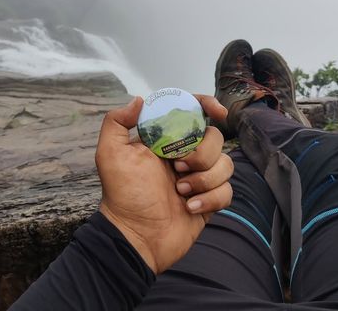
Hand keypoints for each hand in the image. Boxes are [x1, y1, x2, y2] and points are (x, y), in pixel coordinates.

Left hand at [95, 94, 232, 273]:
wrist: (135, 237)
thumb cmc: (122, 195)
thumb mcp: (110, 154)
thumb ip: (116, 121)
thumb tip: (140, 99)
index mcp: (166, 138)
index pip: (193, 111)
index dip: (208, 105)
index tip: (218, 112)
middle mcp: (185, 153)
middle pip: (214, 137)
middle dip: (200, 154)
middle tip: (177, 168)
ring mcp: (199, 176)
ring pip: (225, 164)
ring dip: (204, 179)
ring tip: (180, 192)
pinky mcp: (209, 199)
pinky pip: (227, 190)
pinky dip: (210, 199)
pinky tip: (190, 208)